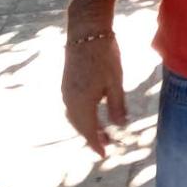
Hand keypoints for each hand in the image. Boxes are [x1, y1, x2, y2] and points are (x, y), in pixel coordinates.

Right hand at [61, 34, 126, 157]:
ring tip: (102, 130)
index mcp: (82, 103)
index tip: (104, 154)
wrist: (86, 32)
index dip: (97, 144)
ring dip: (86, 126)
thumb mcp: (116, 81)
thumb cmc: (104, 55)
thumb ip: (117, 105)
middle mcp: (70, 101)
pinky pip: (72, 107)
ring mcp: (66, 92)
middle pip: (80, 126)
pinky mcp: (66, 83)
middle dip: (92, 137)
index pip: (89, 131)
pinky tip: (92, 112)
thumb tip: (120, 126)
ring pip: (75, 117)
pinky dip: (81, 115)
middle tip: (107, 143)